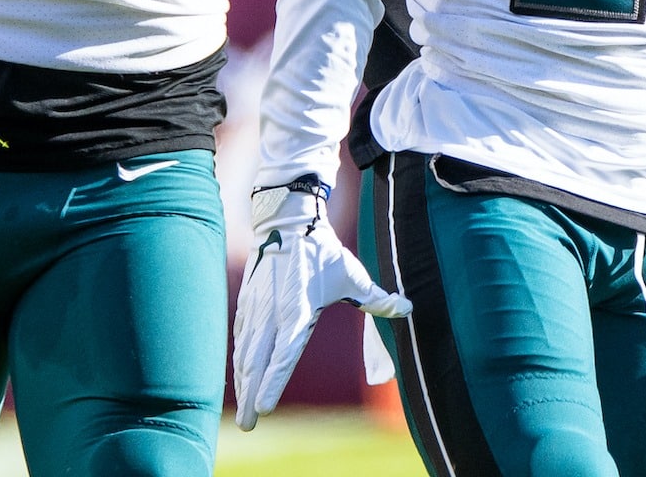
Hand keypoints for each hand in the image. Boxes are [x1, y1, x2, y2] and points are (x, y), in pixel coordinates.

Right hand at [232, 177, 410, 429]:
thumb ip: (377, 298)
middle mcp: (273, 312)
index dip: (273, 381)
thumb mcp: (352, 274)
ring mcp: (257, 307)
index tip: (265, 406)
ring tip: (241, 411)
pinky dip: (238, 360)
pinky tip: (239, 377)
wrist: (287, 220)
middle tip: (247, 424)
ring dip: (242, 382)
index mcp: (298, 310)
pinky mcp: (248, 301)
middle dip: (251, 395)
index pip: (284, 354)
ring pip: (246, 352)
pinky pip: (239, 336)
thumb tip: (407, 308)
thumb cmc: (321, 251)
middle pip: (258, 362)